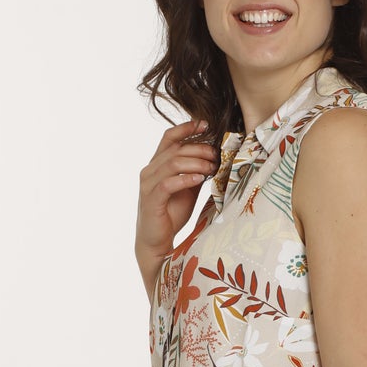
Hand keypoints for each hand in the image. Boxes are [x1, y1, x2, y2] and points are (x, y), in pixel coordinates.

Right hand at [135, 119, 218, 284]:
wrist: (157, 241)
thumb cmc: (171, 214)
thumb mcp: (188, 188)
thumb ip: (196, 170)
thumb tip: (215, 155)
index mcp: (157, 164)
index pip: (169, 137)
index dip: (187, 128)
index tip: (206, 125)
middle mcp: (150, 171)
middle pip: (176, 149)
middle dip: (200, 149)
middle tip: (217, 155)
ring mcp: (148, 184)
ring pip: (173, 163)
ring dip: (196, 163)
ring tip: (213, 167)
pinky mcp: (151, 199)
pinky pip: (168, 183)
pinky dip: (186, 179)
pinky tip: (200, 179)